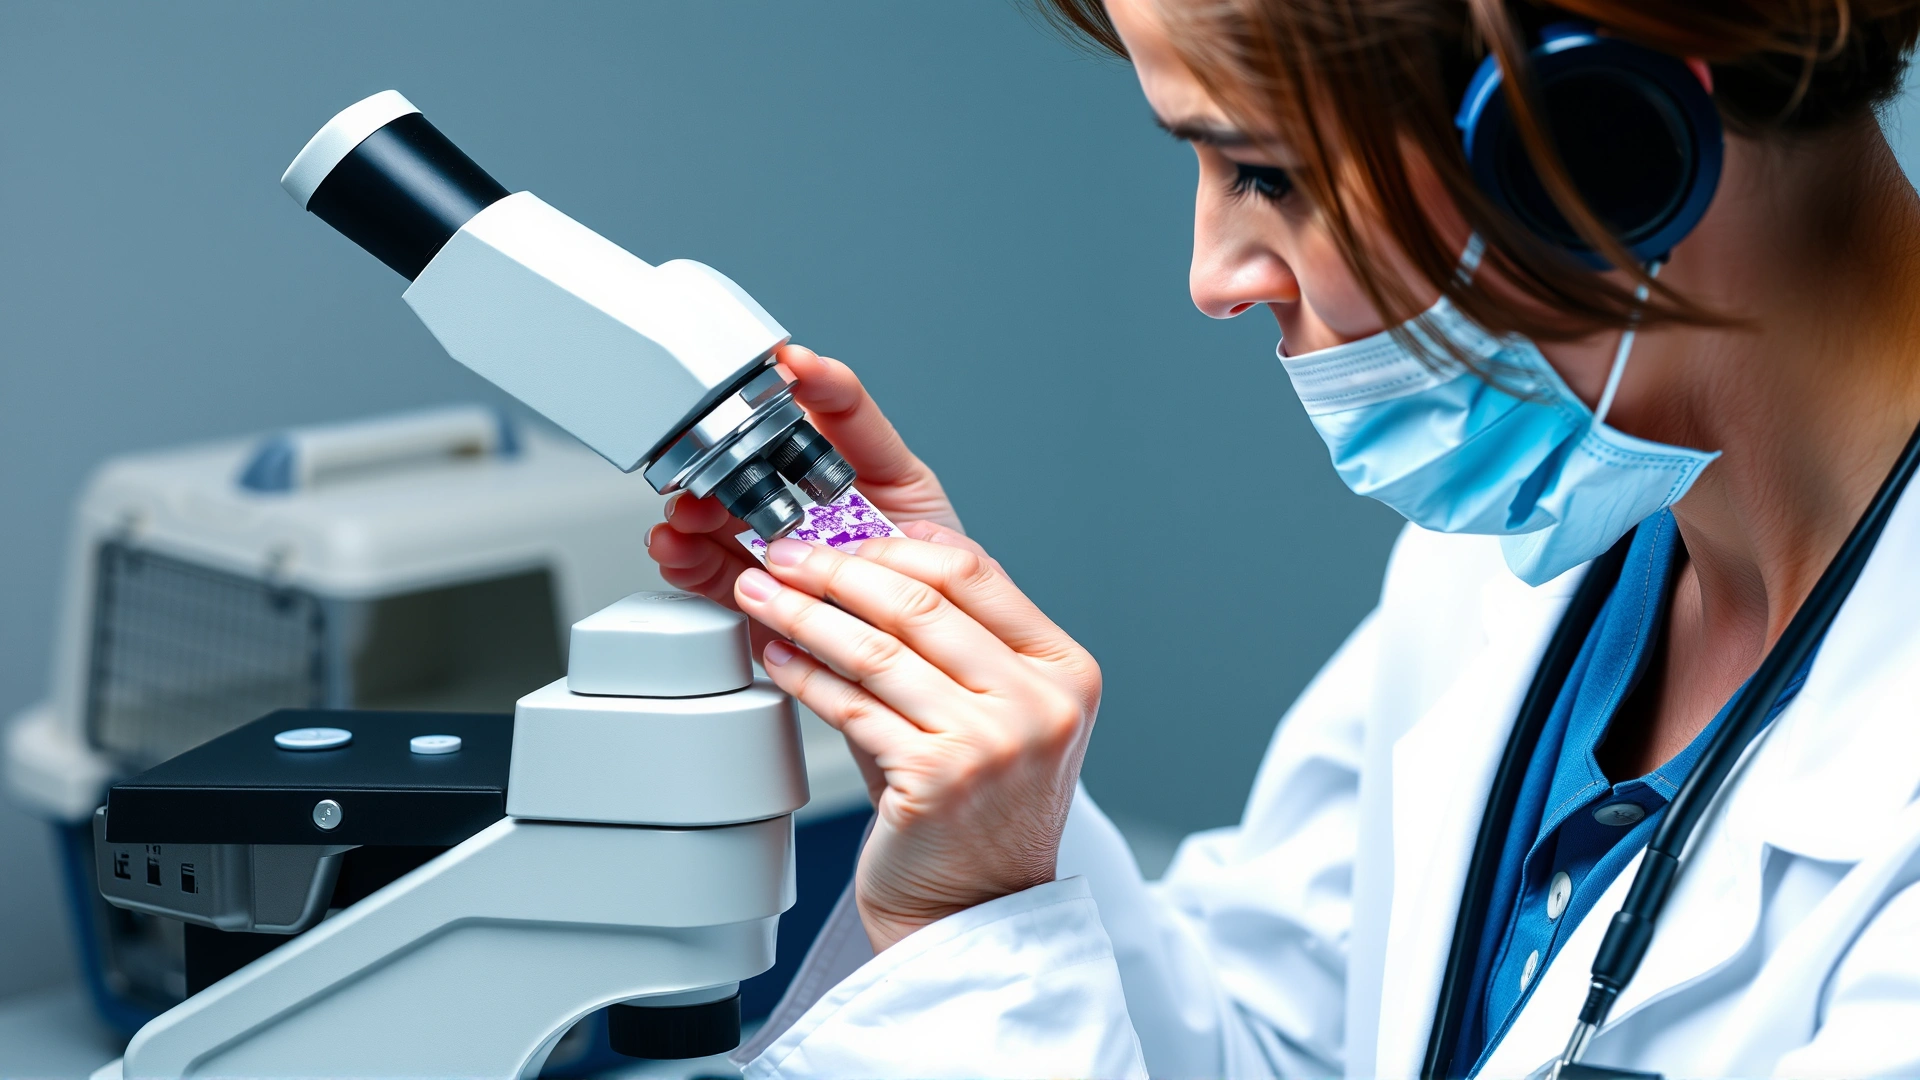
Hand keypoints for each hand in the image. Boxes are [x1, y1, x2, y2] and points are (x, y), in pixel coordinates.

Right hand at [647, 343, 960, 656]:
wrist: (933, 643)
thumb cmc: (931, 564)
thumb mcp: (908, 481)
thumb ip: (861, 428)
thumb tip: (819, 373)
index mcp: (829, 460)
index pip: (792, 413)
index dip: (773, 390)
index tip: (772, 370)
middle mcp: (794, 502)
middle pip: (736, 471)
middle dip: (714, 463)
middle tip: (711, 460)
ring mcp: (773, 549)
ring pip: (713, 522)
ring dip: (691, 513)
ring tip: (689, 511)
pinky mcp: (757, 598)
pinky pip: (712, 577)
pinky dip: (686, 562)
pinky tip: (677, 547)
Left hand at [732, 524, 1101, 951]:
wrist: (976, 910)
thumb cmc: (977, 811)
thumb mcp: (995, 712)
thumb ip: (955, 640)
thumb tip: (873, 555)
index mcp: (1066, 670)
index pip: (976, 571)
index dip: (895, 544)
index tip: (842, 536)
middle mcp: (1040, 703)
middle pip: (921, 602)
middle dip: (835, 569)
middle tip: (783, 555)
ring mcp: (993, 742)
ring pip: (877, 650)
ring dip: (805, 614)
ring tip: (762, 597)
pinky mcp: (938, 779)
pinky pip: (852, 706)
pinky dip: (804, 675)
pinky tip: (777, 658)